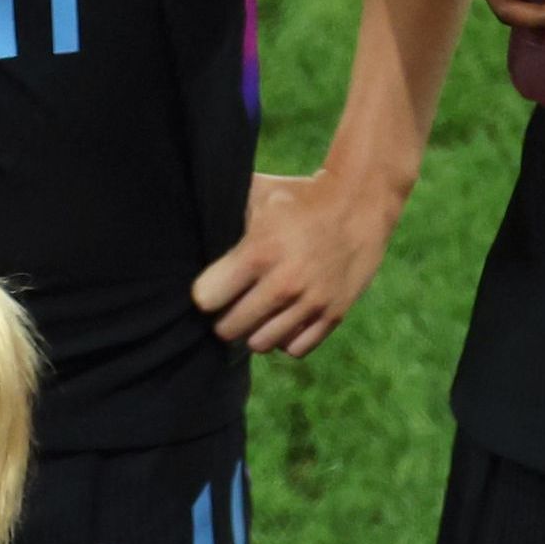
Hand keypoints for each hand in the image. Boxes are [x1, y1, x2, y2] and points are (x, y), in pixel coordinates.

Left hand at [194, 166, 406, 355]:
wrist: (359, 202)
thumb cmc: (298, 197)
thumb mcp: (258, 194)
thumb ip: (224, 213)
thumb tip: (185, 222)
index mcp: (259, 252)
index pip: (207, 299)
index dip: (204, 293)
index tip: (211, 287)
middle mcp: (285, 283)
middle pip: (229, 328)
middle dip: (223, 318)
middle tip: (229, 304)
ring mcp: (311, 302)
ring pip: (260, 344)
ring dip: (253, 331)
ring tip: (256, 312)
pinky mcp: (334, 314)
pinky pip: (295, 349)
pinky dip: (285, 338)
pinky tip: (283, 318)